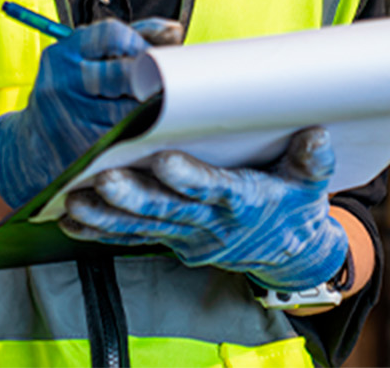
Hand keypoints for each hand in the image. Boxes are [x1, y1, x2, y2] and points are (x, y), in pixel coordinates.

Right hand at [0, 18, 179, 207]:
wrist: (31, 149)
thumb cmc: (71, 96)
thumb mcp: (85, 59)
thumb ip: (128, 39)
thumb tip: (174, 31)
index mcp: (64, 53)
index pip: (112, 34)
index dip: (142, 43)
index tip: (156, 57)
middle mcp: (61, 82)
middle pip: (125, 74)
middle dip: (152, 80)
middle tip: (166, 87)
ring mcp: (68, 118)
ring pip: (129, 110)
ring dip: (152, 110)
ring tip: (162, 111)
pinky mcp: (79, 150)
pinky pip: (124, 140)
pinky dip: (142, 135)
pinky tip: (148, 133)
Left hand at [58, 126, 348, 291]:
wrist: (290, 255)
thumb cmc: (295, 205)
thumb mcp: (312, 184)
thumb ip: (312, 160)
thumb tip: (317, 134)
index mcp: (243, 201)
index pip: (214, 189)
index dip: (189, 177)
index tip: (164, 161)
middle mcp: (210, 223)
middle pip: (168, 210)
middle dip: (134, 196)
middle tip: (105, 179)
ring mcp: (188, 235)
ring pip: (142, 225)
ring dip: (107, 214)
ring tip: (75, 199)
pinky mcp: (173, 240)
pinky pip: (133, 237)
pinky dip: (102, 230)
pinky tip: (72, 218)